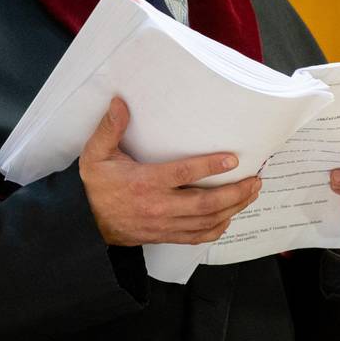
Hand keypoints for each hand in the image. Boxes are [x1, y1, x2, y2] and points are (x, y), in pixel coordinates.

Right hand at [79, 97, 261, 246]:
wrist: (85, 223)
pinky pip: (196, 237)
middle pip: (205, 204)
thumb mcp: (95, 155)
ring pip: (206, 221)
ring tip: (250, 194)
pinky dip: (216, 229)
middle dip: (234, 193)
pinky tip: (228, 218)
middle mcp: (158, 206)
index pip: (183, 175)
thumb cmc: (95, 187)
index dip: (209, 166)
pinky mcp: (165, 236)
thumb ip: (109, 129)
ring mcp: (164, 225)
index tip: (233, 159)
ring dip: (232, 208)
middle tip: (254, 180)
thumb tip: (120, 103)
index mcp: (144, 184)